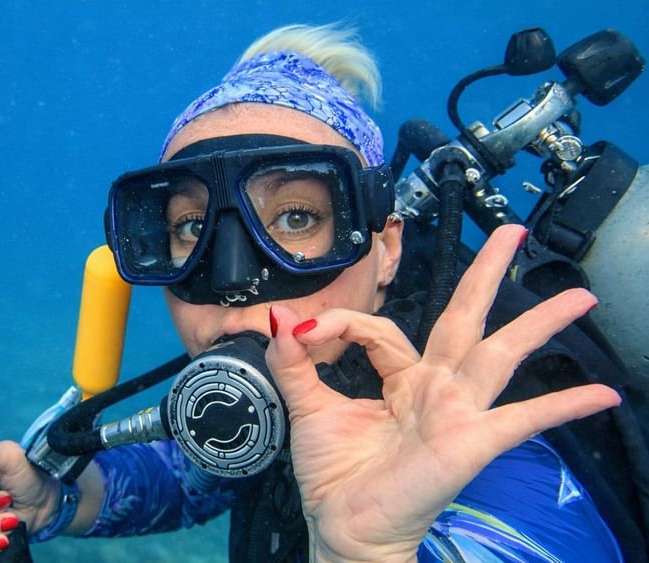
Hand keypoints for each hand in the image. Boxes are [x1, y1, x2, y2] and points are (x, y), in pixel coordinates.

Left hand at [265, 224, 620, 561]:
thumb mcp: (307, 406)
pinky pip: (521, 419)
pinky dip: (561, 406)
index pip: (382, 328)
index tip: (307, 332)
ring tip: (578, 297)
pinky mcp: (469, 442)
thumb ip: (293, 361)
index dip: (344, 322)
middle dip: (486, 273)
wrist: (343, 525)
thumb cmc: (335, 473)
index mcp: (401, 378)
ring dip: (540, 323)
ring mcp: (456, 412)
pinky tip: (600, 395)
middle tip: (510, 232)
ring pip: (500, 354)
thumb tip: (280, 317)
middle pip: (465, 318)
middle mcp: (435, 389)